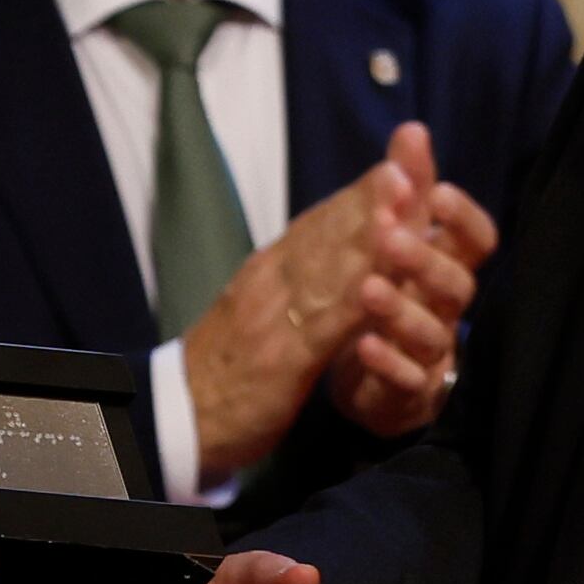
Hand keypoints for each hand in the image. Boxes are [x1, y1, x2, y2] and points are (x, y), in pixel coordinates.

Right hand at [180, 125, 496, 474]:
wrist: (174, 419)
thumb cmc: (222, 369)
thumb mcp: (257, 315)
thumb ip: (290, 284)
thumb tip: (324, 255)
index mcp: (267, 272)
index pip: (318, 224)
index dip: (358, 195)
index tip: (396, 166)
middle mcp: (269, 282)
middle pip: (326, 233)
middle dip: (369, 199)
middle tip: (408, 164)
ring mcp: (273, 316)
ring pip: (327, 266)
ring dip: (368, 232)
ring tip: (403, 202)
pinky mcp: (280, 359)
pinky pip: (322, 324)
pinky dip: (353, 298)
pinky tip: (382, 281)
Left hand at [319, 128, 495, 443]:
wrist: (361, 373)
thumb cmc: (391, 294)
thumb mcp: (394, 237)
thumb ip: (408, 188)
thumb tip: (413, 130)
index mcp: (447, 266)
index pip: (477, 242)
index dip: (463, 220)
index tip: (440, 194)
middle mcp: (448, 309)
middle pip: (456, 284)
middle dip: (426, 259)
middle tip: (390, 237)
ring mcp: (433, 353)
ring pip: (432, 333)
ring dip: (402, 310)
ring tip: (369, 289)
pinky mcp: (410, 393)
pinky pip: (406, 381)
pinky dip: (388, 363)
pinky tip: (363, 345)